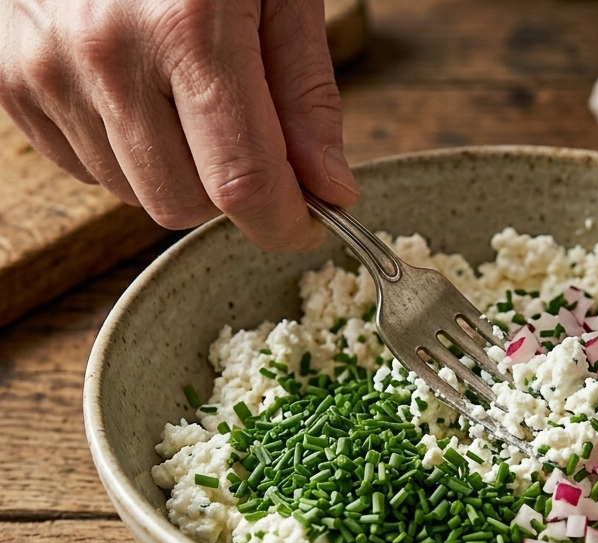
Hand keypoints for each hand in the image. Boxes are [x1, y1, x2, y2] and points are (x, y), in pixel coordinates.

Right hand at [0, 0, 358, 250]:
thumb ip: (306, 94)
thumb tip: (330, 189)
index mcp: (188, 27)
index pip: (242, 182)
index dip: (284, 223)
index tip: (309, 224)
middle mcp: (106, 54)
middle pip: (183, 203)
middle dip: (230, 194)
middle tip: (250, 143)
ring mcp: (46, 68)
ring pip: (133, 193)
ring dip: (176, 172)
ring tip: (184, 97)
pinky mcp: (8, 80)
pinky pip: (84, 167)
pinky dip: (124, 151)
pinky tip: (137, 92)